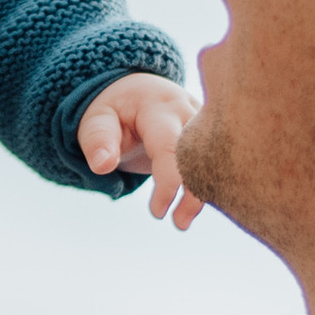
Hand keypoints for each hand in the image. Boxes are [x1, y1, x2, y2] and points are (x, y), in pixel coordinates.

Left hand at [77, 71, 201, 223]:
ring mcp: (204, 121)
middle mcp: (189, 111)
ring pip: (216, 158)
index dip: (169, 182)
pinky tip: (195, 205)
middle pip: (203, 154)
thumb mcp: (96, 119)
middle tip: (180, 224)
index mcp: (159, 107)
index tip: (158, 212)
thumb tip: (103, 165)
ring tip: (184, 221)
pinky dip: (210, 184)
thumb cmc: (114, 110)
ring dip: (205, 191)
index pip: (170, 147)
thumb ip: (97, 140)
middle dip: (196, 192)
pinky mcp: (211, 133)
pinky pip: (217, 160)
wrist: (136, 91)